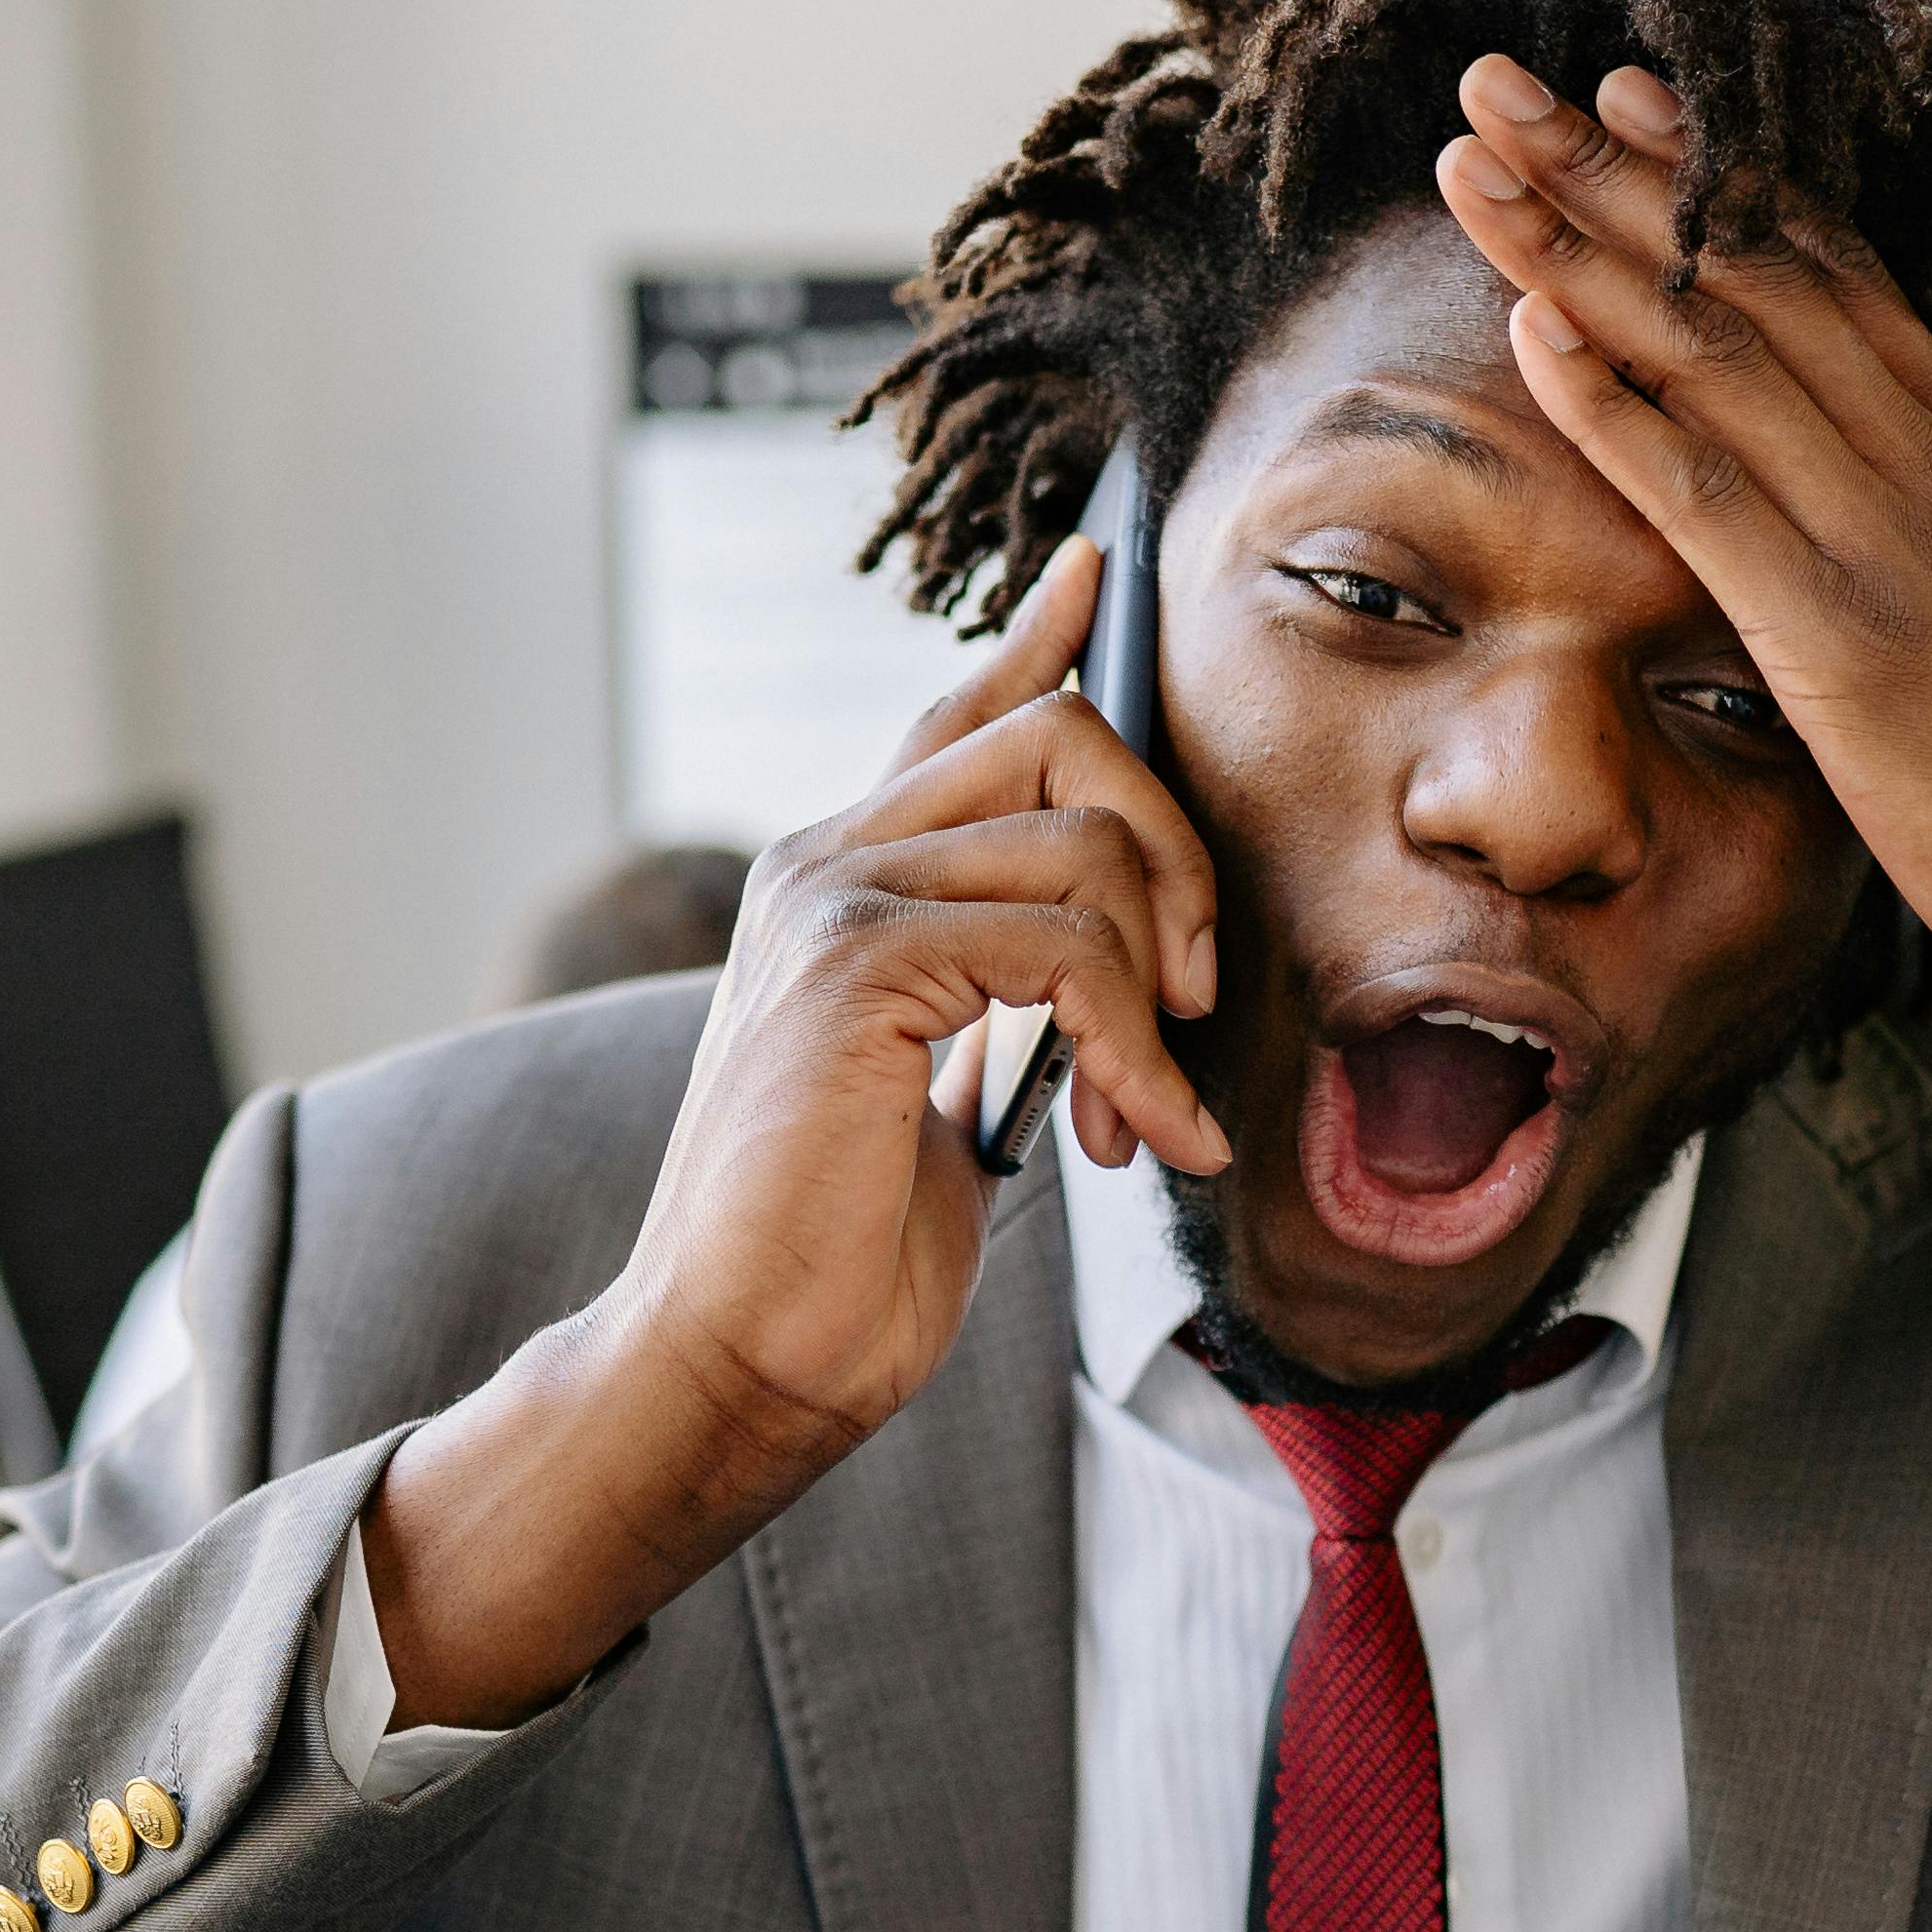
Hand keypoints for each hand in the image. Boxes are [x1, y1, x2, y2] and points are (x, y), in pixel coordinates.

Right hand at [357, 542, 1229, 1725]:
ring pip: (1084, 845)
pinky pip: (1068, 949)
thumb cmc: (835, 1259)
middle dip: (1173, 855)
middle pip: (1056, 737)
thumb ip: (1002, 1004)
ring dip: (1157, 994)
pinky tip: (1139, 1140)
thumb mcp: (946, 1099)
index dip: (1039, 640)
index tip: (1097, 571)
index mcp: (839, 881)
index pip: (954, 717)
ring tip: (1141, 1118)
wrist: (736, 1360)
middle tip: (1194, 1004)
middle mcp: (825, 861)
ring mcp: (832, 899)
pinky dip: (1136, 1049)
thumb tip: (1109, 969)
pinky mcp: (857, 966)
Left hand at [1432, 58, 1931, 1316]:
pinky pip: (1710, 502)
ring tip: (1480, 163)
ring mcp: (1889, 548)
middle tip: (1499, 78)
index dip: (1719, 171)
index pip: (1830, 272)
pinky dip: (1618, 408)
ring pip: (1716, 358)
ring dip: (1583, 251)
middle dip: (1618, 172)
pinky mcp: (1843, 648)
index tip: (1620, 89)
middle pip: (1753, 277)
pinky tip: (1533, 333)